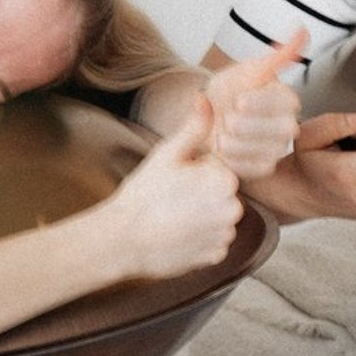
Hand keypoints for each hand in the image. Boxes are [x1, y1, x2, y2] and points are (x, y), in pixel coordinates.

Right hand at [102, 95, 243, 278]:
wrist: (121, 240)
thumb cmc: (143, 194)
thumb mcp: (167, 154)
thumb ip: (194, 127)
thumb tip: (206, 97)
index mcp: (225, 181)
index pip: (220, 171)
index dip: (197, 173)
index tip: (176, 182)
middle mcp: (233, 210)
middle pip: (222, 195)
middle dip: (203, 196)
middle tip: (172, 199)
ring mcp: (225, 236)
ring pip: (219, 219)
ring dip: (203, 218)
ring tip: (173, 217)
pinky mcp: (216, 257)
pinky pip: (213, 242)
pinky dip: (199, 240)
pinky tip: (177, 235)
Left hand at [202, 30, 307, 180]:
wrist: (208, 115)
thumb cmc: (230, 90)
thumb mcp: (249, 69)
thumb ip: (277, 54)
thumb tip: (303, 28)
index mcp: (288, 99)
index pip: (289, 104)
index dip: (262, 104)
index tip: (238, 99)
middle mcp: (289, 125)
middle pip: (283, 131)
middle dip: (250, 124)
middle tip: (228, 118)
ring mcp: (277, 149)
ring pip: (271, 151)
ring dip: (240, 141)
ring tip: (221, 132)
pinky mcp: (263, 167)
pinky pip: (257, 169)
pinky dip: (236, 158)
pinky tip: (221, 147)